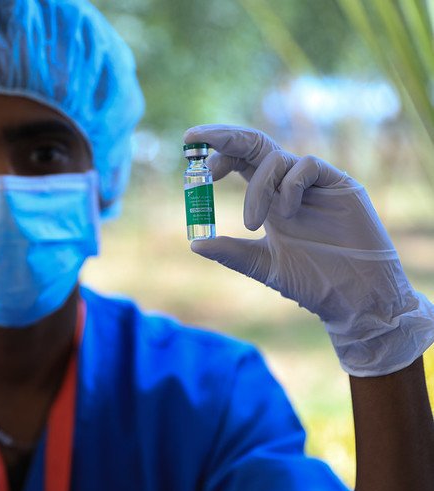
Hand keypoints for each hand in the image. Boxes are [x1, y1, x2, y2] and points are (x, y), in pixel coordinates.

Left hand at [183, 124, 433, 375]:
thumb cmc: (312, 282)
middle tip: (196, 137)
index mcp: (268, 199)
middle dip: (224, 137)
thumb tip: (194, 244)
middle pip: (253, 145)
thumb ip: (231, 252)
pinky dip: (288, 184)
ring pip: (275, 158)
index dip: (216, 155)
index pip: (239, 161)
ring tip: (253, 224)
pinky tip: (287, 212)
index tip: (191, 159)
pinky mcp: (340, 185)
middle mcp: (288, 185)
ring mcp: (314, 184)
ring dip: (257, 188)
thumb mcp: (262, 265)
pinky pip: (306, 166)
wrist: (355, 298)